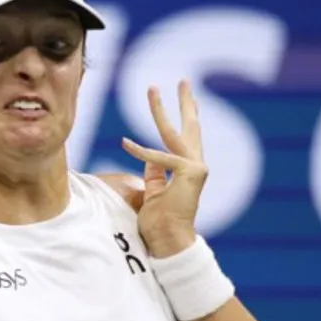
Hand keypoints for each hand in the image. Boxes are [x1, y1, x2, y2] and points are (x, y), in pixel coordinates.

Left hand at [121, 80, 206, 257]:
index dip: (181, 116)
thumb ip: (155, 174)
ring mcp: (196, 168)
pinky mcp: (190, 174)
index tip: (180, 96)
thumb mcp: (155, 191)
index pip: (185, 137)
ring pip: (174, 133)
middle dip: (185, 102)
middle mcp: (196, 164)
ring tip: (152, 89)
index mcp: (188, 168)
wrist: (169, 240)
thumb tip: (150, 161)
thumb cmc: (160, 220)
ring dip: (160, 110)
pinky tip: (124, 143)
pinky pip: (158, 159)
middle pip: (190, 126)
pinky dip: (141, 152)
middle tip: (183, 80)